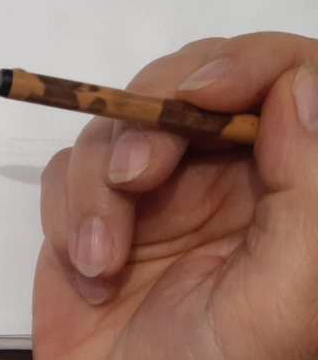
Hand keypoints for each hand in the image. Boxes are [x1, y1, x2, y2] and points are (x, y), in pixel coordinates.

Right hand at [34, 33, 317, 359]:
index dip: (243, 66)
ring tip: (103, 258)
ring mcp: (157, 192)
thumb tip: (300, 85)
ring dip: (97, 188)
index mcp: (290, 185)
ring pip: (115, 124)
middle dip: (149, 124)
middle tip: (138, 180)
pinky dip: (68, 213)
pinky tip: (88, 268)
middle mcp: (226, 175)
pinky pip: (66, 169)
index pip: (286, 77)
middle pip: (187, 82)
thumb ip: (308, 191)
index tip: (196, 98)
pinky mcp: (93, 209)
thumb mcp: (288, 293)